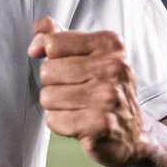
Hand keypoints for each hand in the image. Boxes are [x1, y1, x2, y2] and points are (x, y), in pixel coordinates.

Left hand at [28, 17, 151, 166]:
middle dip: (54, 84)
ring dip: (57, 106)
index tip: (72, 67)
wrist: (131, 131)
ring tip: (79, 107)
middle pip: (47, 71)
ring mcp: (108, 96)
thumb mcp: (85, 52)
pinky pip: (53, 120)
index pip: (52, 43)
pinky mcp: (100, 124)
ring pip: (47, 96)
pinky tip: (80, 122)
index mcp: (109, 43)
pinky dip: (61, 124)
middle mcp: (113, 67)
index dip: (54, 58)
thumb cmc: (104, 87)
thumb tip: (34, 47)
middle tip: (78, 91)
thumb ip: (54, 35)